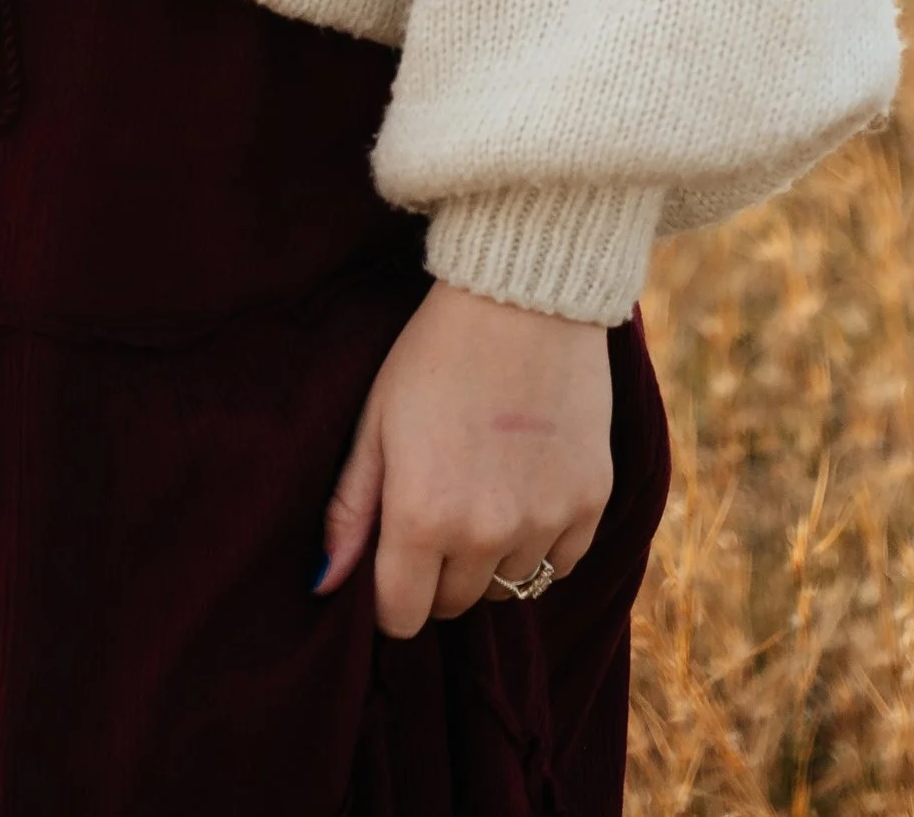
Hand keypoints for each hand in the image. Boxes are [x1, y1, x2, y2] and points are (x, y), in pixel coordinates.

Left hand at [317, 281, 613, 636]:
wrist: (521, 296)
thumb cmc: (434, 354)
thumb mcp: (376, 421)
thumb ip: (349, 509)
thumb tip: (322, 585)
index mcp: (421, 515)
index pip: (402, 616)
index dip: (391, 596)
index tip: (392, 561)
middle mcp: (486, 532)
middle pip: (455, 605)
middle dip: (438, 575)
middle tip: (437, 512)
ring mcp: (544, 520)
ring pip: (508, 586)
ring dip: (490, 557)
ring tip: (483, 490)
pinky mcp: (591, 500)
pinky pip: (561, 563)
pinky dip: (541, 542)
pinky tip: (525, 490)